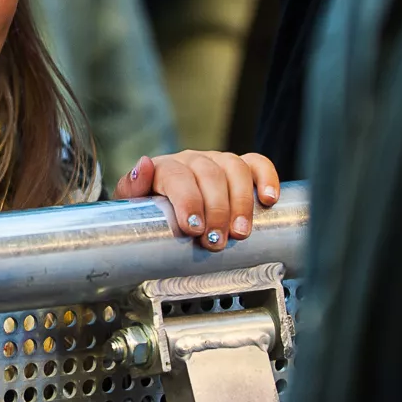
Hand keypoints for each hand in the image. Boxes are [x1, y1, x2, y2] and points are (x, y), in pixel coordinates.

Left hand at [114, 150, 279, 250]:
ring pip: (234, 169)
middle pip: (209, 174)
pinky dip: (266, 178)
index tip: (193, 228)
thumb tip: (143, 165)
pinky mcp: (240, 169)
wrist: (162, 211)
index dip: (187, 200)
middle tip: (215, 240)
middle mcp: (192, 160)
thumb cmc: (149, 211)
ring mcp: (218, 162)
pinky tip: (270, 199)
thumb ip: (131, 188)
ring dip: (241, 202)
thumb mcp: (131, 205)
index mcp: (164, 168)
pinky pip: (257, 164)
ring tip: (240, 232)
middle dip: (215, 210)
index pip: (177, 175)